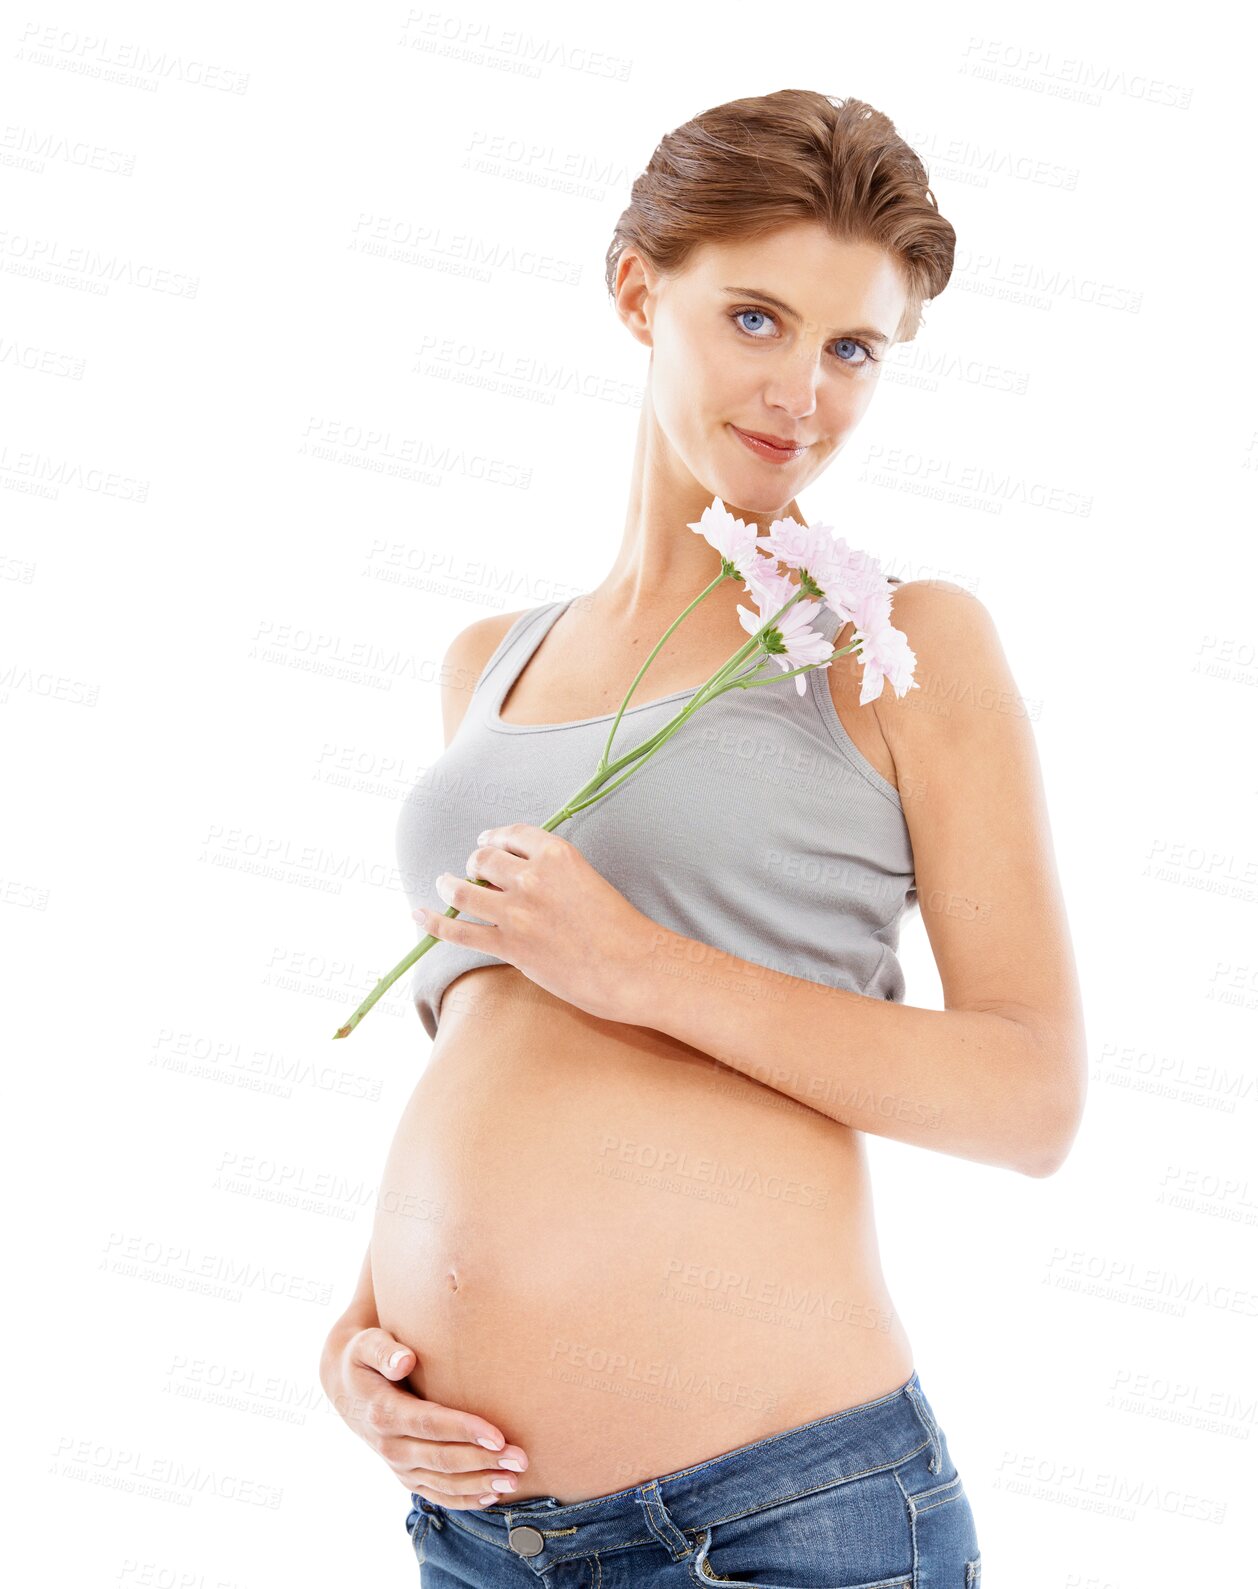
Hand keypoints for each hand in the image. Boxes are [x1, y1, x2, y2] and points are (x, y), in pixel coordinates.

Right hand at [319, 1319, 529, 1508]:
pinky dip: (463, 1499)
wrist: (347, 1388)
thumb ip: (385, 1351)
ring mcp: (398, 1465)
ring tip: (513, 1480)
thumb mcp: (366, 1346)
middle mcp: (389, 1445)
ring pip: (442, 1483)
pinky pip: (436, 1494)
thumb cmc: (365, 1358)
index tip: (498, 1435)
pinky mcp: (406, 1475)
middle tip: (520, 1458)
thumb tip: (406, 1361)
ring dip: (479, 1484)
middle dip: (483, 1461)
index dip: (464, 1431)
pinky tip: (491, 1496)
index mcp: (383, 1412)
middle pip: (441, 1458)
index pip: (429, 1424)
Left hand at [416, 823, 655, 1023]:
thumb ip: (556, 874)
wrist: (632, 967)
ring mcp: (517, 912)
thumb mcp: (589, 881)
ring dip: (448, 885)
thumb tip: (522, 878)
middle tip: (473, 870)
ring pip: (464, 890)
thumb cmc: (620, 928)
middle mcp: (532, 877)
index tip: (486, 840)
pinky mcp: (509, 945)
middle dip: (475, 862)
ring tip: (442, 884)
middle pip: (484, 858)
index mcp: (557, 854)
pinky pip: (459, 930)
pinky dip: (433, 922)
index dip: (494, 836)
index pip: (513, 834)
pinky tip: (418, 913)